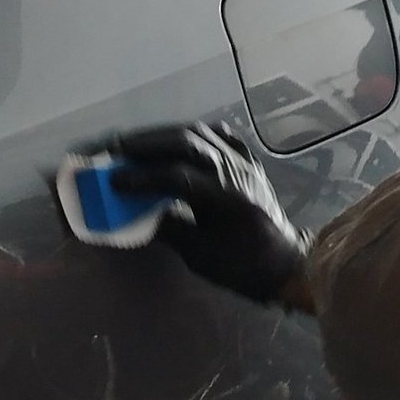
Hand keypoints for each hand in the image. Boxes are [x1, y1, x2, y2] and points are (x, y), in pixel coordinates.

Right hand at [108, 123, 308, 304]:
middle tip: (116, 148)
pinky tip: (178, 137)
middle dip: (148, 144)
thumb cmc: (242, 266)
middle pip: (187, 143)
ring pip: (201, 133)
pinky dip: (197, 133)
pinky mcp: (249, 160)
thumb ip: (169, 229)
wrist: (286, 263)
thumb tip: (134, 212)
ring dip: (165, 134)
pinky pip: (222, 135)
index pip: (176, 177)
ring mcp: (244, 161)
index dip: (143, 178)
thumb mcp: (200, 256)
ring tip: (137, 141)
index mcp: (225, 198)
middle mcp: (235, 171)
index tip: (113, 181)